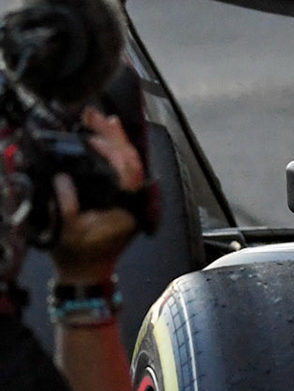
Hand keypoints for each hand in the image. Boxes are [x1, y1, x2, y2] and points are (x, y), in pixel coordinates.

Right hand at [51, 109, 142, 286]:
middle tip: (95, 116)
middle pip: (131, 158)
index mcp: (127, 204)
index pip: (127, 168)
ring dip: (115, 140)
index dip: (112, 148)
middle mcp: (135, 197)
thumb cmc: (78, 254)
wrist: (86, 274)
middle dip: (114, 135)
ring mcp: (132, 197)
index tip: (93, 134)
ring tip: (99, 120)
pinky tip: (104, 139)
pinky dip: (115, 152)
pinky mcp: (124, 197)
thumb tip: (62, 177)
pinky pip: (124, 169)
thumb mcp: (68, 230)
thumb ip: (67, 204)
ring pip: (130, 161)